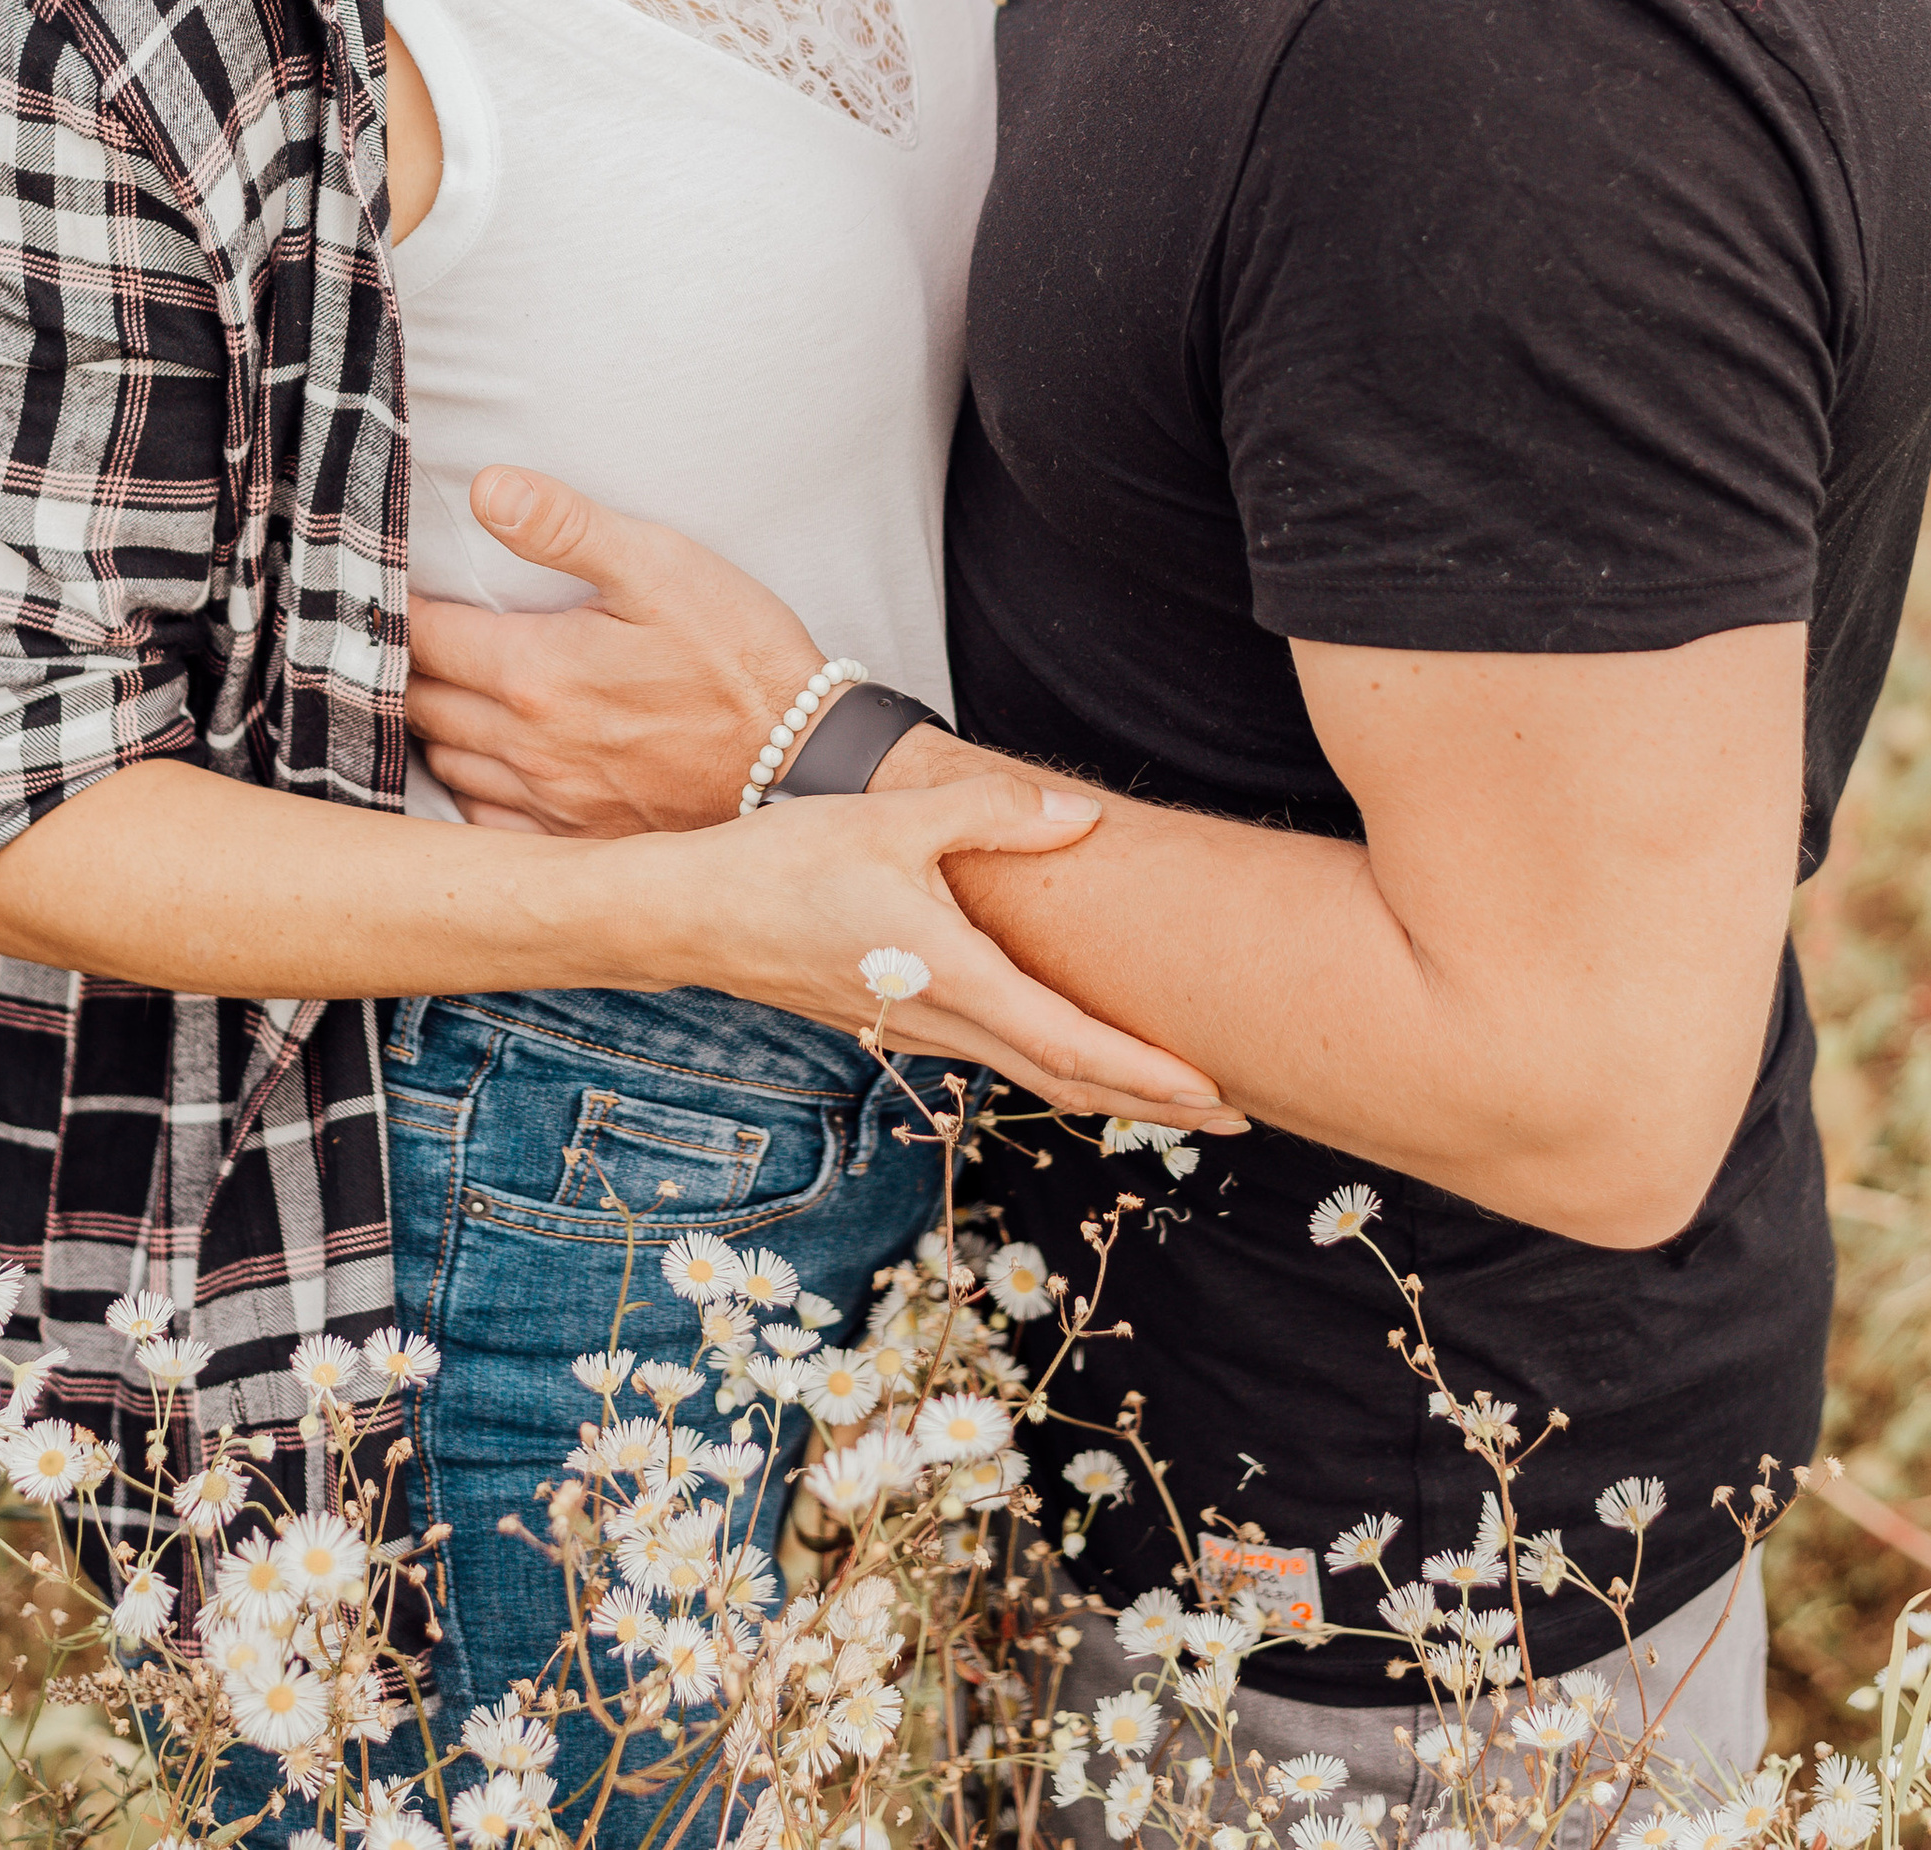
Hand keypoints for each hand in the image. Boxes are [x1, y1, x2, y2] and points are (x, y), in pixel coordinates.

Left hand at [405, 470, 827, 833]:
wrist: (805, 758)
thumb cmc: (738, 652)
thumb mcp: (661, 565)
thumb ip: (565, 525)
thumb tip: (485, 488)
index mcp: (535, 673)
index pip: (421, 638)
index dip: (396, 607)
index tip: (394, 585)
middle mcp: (529, 746)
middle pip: (419, 703)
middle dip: (404, 665)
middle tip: (408, 633)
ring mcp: (550, 802)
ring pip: (446, 763)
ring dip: (431, 725)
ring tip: (438, 688)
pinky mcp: (578, 840)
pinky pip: (486, 825)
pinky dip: (471, 790)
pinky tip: (487, 762)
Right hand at [637, 763, 1242, 1128]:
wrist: (691, 915)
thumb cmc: (783, 864)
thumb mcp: (892, 822)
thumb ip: (992, 815)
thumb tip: (1082, 816)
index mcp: (951, 976)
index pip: (1071, 1043)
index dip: (1149, 1075)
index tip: (1218, 1096)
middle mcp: (942, 1020)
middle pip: (1067, 1079)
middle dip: (1154, 1102)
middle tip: (1240, 1115)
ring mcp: (917, 1028)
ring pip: (1032, 1072)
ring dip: (1107, 1088)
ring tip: (1177, 1088)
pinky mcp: (897, 1019)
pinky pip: (995, 1053)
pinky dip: (1053, 1063)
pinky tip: (1073, 1047)